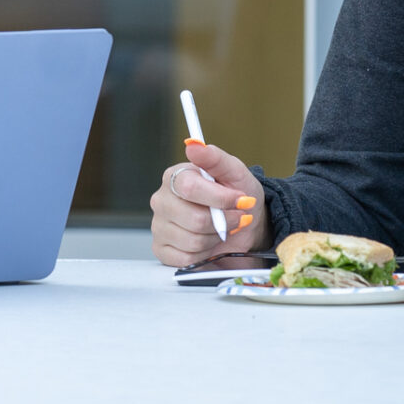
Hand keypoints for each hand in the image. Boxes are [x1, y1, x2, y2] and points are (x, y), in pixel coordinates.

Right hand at [149, 141, 267, 267]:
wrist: (244, 224)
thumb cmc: (237, 195)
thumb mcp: (234, 172)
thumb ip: (214, 158)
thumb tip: (193, 145)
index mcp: (175, 177)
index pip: (189, 188)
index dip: (219, 198)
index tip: (240, 199)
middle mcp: (162, 200)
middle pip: (193, 219)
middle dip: (223, 222)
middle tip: (235, 217)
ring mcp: (159, 226)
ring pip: (192, 241)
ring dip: (215, 238)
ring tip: (221, 229)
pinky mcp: (162, 250)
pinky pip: (185, 259)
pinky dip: (204, 254)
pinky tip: (207, 243)